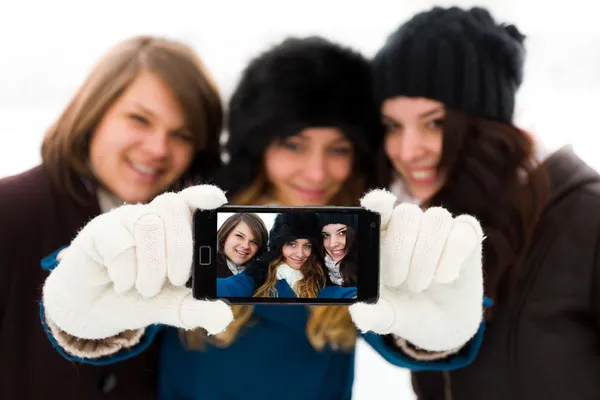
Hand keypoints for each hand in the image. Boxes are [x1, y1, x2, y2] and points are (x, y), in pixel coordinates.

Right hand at [43, 185, 232, 339]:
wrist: (93, 309)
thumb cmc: (138, 297)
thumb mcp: (171, 306)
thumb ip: (197, 308)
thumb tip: (223, 318)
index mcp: (176, 226)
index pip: (192, 199)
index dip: (203, 195)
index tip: (217, 201)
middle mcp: (152, 216)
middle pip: (173, 207)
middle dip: (180, 247)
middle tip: (177, 279)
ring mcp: (124, 220)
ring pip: (147, 224)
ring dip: (152, 264)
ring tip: (146, 289)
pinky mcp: (99, 231)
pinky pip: (118, 239)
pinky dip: (126, 269)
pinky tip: (123, 284)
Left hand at [349, 189, 484, 351]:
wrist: (442, 327)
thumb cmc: (405, 311)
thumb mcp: (387, 317)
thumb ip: (373, 314)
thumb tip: (360, 315)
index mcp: (382, 235)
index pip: (378, 205)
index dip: (378, 202)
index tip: (377, 206)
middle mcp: (410, 225)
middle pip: (406, 213)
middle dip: (399, 249)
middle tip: (398, 281)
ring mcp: (439, 228)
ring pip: (436, 218)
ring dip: (426, 255)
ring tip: (419, 285)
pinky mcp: (467, 236)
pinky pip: (463, 232)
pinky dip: (451, 257)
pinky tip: (444, 277)